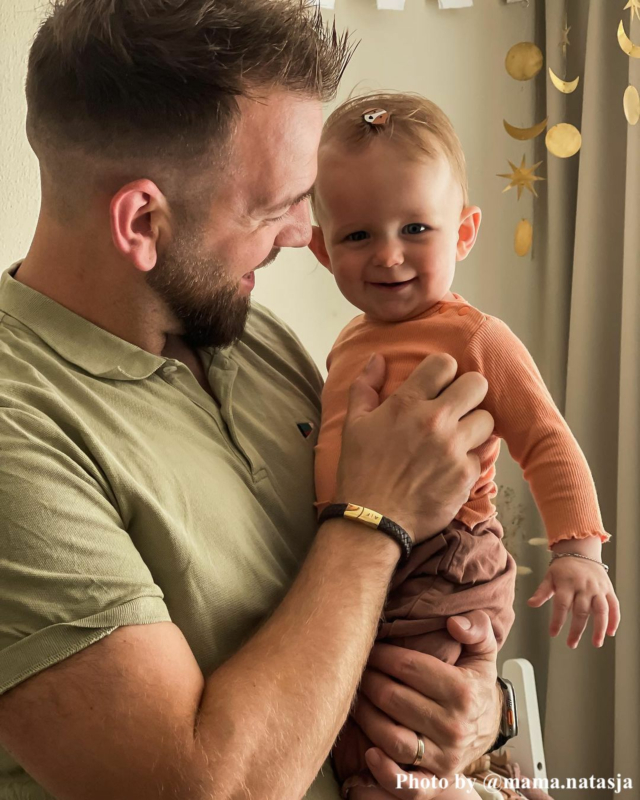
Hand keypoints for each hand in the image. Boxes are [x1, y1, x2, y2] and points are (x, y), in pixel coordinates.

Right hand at [335, 353, 493, 542]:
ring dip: (474, 426)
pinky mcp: (466, 475)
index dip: (443, 371)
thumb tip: (378, 359)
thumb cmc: (360, 470)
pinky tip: (452, 467)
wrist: (372, 520)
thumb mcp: (353, 424)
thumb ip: (365, 386)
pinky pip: (482, 457)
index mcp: (407, 404)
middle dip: (469, 392)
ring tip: (458, 437)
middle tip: (457, 406)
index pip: (444, 364)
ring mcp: (453, 449)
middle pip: (477, 385)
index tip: (439, 384)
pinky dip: (469, 460)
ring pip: (487, 420)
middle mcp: (434, 421)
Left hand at [349, 611, 499, 796]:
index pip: (409, 667)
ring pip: (393, 738)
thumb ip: (476, 629)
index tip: (370, 647)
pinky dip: (386, 773)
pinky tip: (369, 753)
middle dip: (369, 680)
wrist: (487, 728)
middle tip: (358, 670)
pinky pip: (408, 785)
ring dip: (366, 717)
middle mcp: (453, 726)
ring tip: (357, 700)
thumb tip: (454, 623)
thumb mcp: (482, 653)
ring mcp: (444, 756)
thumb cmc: (474, 685)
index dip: (383, 654)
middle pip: (394, 699)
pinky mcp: (435, 780)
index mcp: (463, 691)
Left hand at [528, 558, 620, 647]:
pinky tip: (611, 632)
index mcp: (567, 583)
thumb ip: (542, 592)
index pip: (561, 605)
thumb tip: (530, 604)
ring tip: (597, 643)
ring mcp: (597, 588)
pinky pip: (614, 605)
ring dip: (599, 628)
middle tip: (571, 644)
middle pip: (581, 611)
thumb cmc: (563, 568)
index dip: (557, 621)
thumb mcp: (549, 576)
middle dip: (576, 630)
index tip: (553, 634)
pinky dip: (614, 619)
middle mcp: (583, 586)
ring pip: (601, 610)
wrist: (581, 551)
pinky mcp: (608, 589)